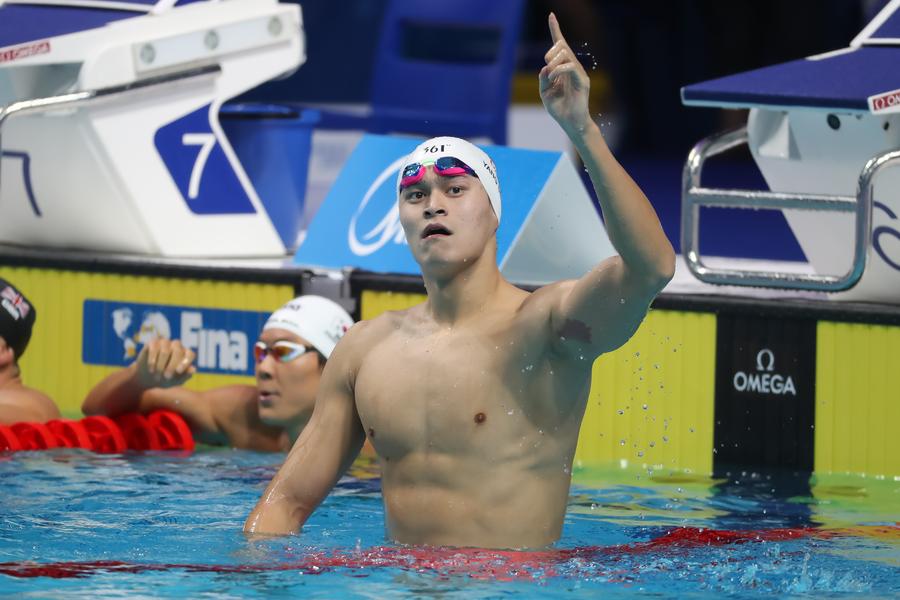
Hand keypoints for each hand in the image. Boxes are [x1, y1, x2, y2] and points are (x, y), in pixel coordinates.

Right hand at [134, 338, 195, 388]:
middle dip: (172, 366)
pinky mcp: (153, 342)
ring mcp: (165, 342)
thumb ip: (185, 375)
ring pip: (165, 351)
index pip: (190, 354)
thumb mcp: (176, 380)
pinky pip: (154, 348)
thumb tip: (193, 369)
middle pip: (178, 352)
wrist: (148, 378)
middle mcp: (177, 346)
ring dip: (161, 365)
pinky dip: (152, 360)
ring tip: (157, 376)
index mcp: (185, 354)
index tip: (178, 371)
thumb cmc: (166, 379)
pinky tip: (151, 369)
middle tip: (166, 377)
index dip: (185, 362)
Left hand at [539, 13, 591, 134]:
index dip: (555, 30)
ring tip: (550, 75)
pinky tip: (553, 77)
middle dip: (550, 52)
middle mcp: (572, 67)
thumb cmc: (559, 109)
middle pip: (561, 46)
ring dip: (553, 62)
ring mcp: (578, 73)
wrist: (570, 123)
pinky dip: (558, 70)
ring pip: (565, 53)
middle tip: (547, 68)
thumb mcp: (545, 93)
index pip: (560, 45)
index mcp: (562, 68)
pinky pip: (570, 66)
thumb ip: (543, 79)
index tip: (551, 15)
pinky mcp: (582, 80)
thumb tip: (545, 67)